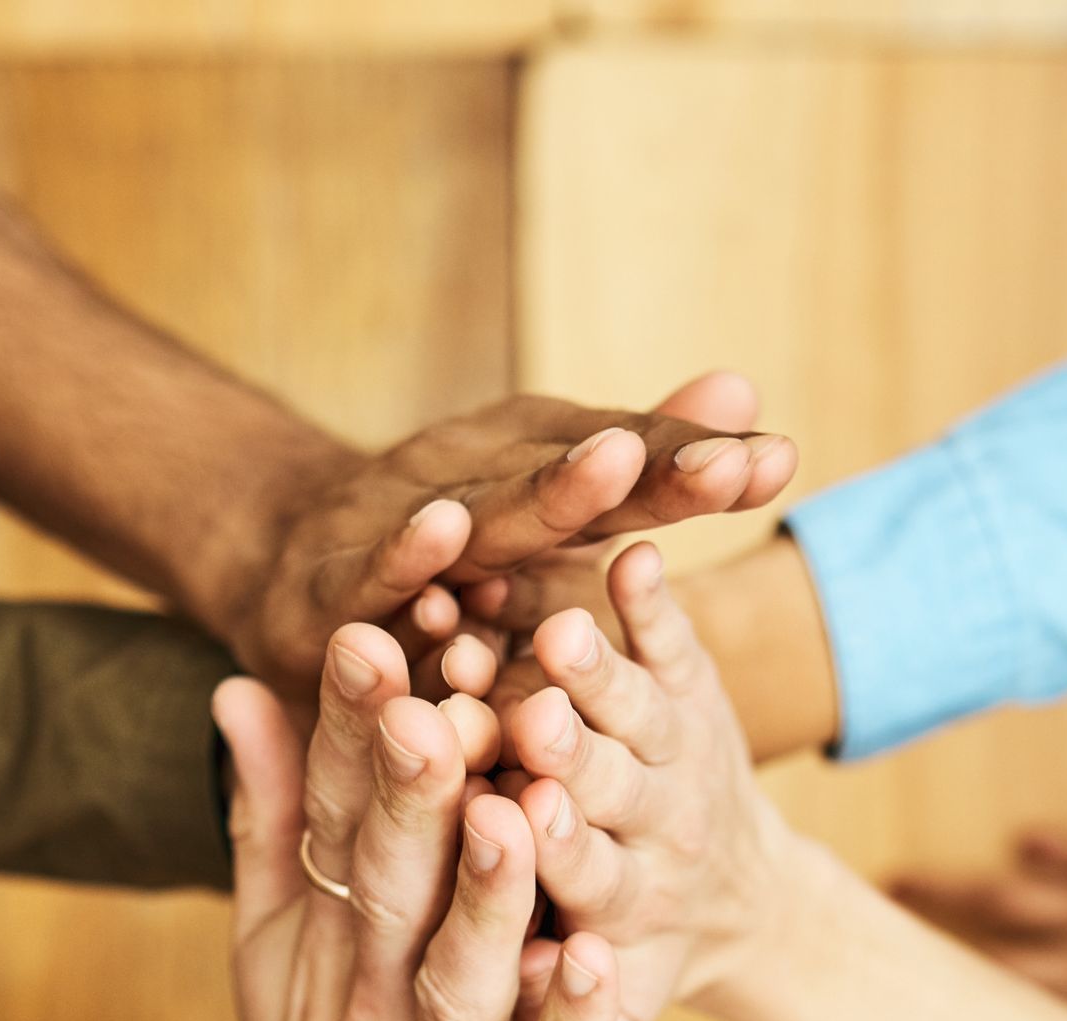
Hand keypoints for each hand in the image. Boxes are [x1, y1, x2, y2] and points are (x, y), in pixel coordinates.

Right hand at [205, 620, 623, 1020]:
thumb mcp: (270, 952)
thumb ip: (266, 819)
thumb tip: (238, 688)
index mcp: (333, 938)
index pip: (334, 818)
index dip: (346, 730)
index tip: (365, 634)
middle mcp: (380, 995)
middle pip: (397, 879)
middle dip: (412, 788)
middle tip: (430, 692)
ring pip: (471, 972)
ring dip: (496, 897)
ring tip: (521, 812)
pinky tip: (600, 969)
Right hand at [218, 377, 797, 695]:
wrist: (287, 568)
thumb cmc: (449, 551)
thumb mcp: (554, 516)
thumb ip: (648, 469)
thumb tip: (750, 389)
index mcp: (535, 472)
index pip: (630, 466)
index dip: (697, 462)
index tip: (779, 462)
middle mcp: (474, 481)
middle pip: (570, 480)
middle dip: (649, 471)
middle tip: (725, 464)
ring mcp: (400, 525)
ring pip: (480, 517)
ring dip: (541, 492)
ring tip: (612, 465)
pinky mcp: (333, 584)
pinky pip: (375, 575)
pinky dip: (405, 557)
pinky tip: (442, 537)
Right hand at [444, 541, 796, 1020]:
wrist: (741, 899)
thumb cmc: (639, 954)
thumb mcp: (614, 1001)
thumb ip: (564, 1006)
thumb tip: (512, 995)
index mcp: (620, 900)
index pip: (584, 872)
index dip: (558, 848)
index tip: (525, 819)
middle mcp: (655, 822)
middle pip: (611, 783)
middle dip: (572, 754)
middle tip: (535, 721)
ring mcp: (676, 748)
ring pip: (638, 706)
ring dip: (599, 671)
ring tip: (562, 632)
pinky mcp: (691, 687)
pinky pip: (676, 641)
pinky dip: (656, 601)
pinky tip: (631, 554)